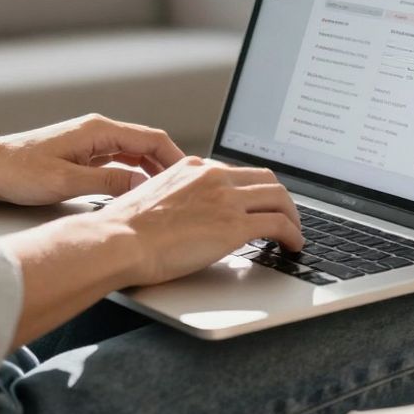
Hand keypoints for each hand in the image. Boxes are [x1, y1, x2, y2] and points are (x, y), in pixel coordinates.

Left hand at [0, 114, 185, 205]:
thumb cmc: (18, 172)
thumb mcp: (67, 182)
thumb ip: (109, 182)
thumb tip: (143, 184)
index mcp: (98, 130)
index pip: (152, 138)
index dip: (176, 159)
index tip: (192, 177)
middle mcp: (97, 131)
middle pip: (147, 145)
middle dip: (169, 166)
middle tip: (187, 190)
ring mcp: (89, 143)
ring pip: (133, 154)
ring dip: (152, 171)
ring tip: (168, 194)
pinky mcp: (81, 155)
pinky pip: (117, 162)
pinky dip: (133, 175)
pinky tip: (138, 193)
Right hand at [92, 156, 303, 285]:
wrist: (118, 241)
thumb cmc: (125, 230)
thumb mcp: (154, 197)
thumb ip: (179, 198)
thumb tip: (190, 217)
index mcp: (193, 167)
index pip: (237, 172)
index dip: (255, 189)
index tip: (260, 202)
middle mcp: (213, 176)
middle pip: (266, 179)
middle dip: (280, 198)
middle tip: (286, 216)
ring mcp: (226, 199)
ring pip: (279, 198)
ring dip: (293, 216)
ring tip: (295, 233)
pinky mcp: (234, 225)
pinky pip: (279, 224)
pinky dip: (294, 234)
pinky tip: (293, 245)